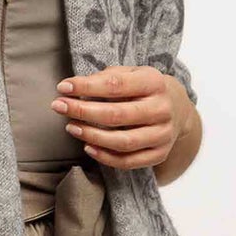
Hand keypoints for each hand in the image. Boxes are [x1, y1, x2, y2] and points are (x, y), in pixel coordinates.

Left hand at [51, 67, 192, 170]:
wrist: (177, 108)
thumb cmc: (143, 89)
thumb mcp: (130, 74)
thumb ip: (105, 78)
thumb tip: (72, 87)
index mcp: (154, 82)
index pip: (116, 85)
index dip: (86, 87)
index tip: (63, 87)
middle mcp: (162, 109)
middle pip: (117, 115)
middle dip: (83, 111)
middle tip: (58, 107)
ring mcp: (163, 134)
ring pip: (123, 142)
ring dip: (91, 136)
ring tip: (71, 127)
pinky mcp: (159, 154)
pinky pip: (128, 161)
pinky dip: (105, 157)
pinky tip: (88, 147)